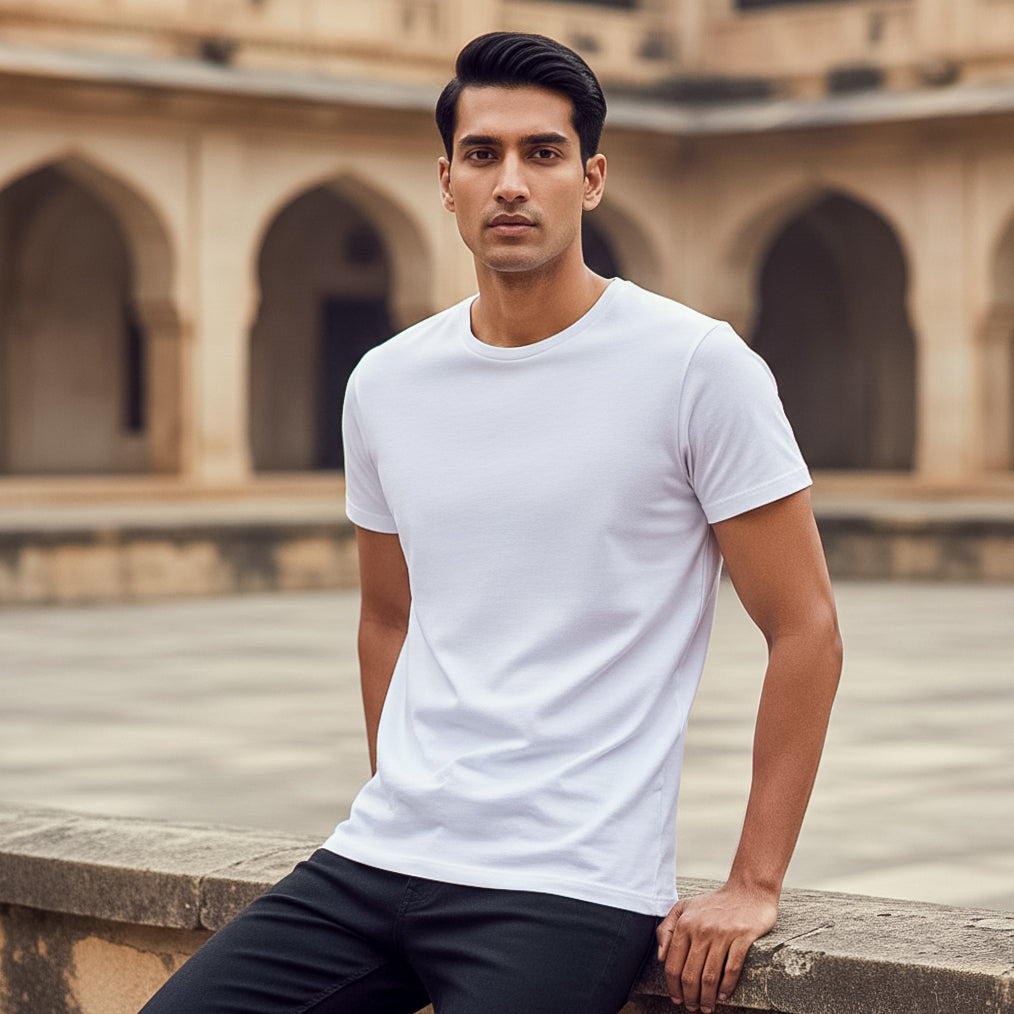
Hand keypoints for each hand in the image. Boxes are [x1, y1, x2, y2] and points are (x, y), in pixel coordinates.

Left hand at [655, 884, 776, 1011]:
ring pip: (709, 975)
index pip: (673, 963)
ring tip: (707, 1008)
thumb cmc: (714, 903)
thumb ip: (667, 929)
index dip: (673, 987)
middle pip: (690, 974)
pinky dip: (726, 987)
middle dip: (689, 997)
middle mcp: (701, 929)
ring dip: (707, 997)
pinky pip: (731, 968)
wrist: (748, 891)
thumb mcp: (685, 908)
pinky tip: (723, 996)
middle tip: (692, 1008)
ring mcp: (722, 933)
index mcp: (684, 923)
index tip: (676, 999)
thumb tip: (661, 958)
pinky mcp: (742, 937)